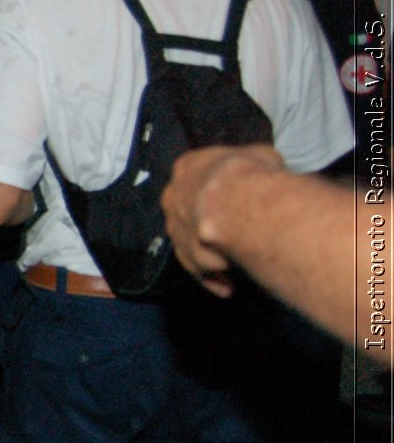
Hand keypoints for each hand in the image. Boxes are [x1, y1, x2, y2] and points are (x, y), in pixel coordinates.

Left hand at [162, 143, 284, 294]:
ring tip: (229, 270)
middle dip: (207, 224)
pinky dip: (212, 279)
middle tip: (228, 237)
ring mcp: (176, 226)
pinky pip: (198, 270)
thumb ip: (255, 164)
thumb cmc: (251, 172)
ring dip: (209, 258)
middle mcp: (174, 196)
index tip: (226, 200)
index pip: (193, 176)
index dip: (212, 190)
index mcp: (187, 166)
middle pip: (187, 212)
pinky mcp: (186, 254)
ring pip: (191, 245)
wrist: (237, 202)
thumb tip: (267, 170)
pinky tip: (226, 287)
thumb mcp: (260, 155)